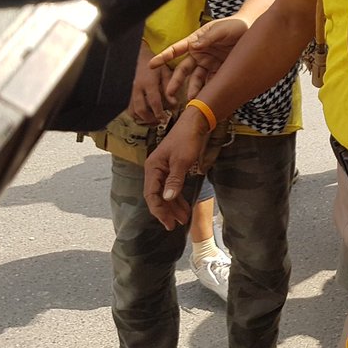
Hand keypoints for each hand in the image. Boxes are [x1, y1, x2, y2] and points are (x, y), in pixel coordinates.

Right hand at [129, 44, 171, 125]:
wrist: (138, 55)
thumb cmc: (154, 64)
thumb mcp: (165, 72)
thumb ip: (170, 88)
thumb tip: (174, 104)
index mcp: (148, 82)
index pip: (154, 102)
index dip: (159, 113)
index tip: (164, 119)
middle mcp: (137, 88)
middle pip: (140, 109)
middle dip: (149, 119)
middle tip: (158, 122)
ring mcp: (130, 91)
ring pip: (132, 111)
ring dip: (141, 119)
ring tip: (151, 120)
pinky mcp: (126, 93)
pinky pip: (128, 107)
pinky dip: (136, 114)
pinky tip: (144, 115)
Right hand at [142, 107, 207, 229]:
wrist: (196, 123)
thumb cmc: (187, 140)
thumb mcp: (182, 161)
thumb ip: (174, 180)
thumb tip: (167, 199)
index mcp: (153, 168)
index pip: (151, 195)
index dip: (159, 210)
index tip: (169, 222)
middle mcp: (155, 170)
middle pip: (157, 196)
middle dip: (166, 211)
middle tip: (176, 225)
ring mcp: (163, 170)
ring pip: (165, 193)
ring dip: (173, 206)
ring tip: (183, 218)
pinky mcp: (172, 169)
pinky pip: (172, 187)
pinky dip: (177, 197)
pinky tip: (184, 206)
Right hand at [150, 17, 247, 104]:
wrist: (253, 30)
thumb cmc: (235, 25)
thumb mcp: (221, 30)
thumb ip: (208, 38)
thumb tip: (193, 46)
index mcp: (196, 41)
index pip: (176, 49)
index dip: (163, 57)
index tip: (151, 65)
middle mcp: (199, 54)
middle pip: (183, 70)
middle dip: (175, 82)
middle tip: (169, 93)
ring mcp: (208, 63)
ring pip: (196, 79)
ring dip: (193, 89)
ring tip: (192, 100)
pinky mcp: (219, 70)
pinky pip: (211, 81)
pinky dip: (208, 90)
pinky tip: (206, 98)